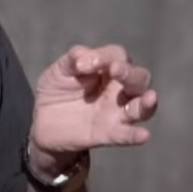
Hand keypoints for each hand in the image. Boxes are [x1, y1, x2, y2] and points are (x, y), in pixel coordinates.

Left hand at [29, 44, 158, 172]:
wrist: (42, 122)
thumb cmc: (57, 90)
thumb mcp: (60, 69)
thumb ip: (74, 59)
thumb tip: (85, 60)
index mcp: (108, 69)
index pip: (118, 56)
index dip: (104, 56)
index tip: (82, 65)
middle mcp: (119, 90)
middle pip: (139, 79)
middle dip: (131, 74)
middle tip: (116, 71)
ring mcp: (115, 113)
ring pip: (140, 107)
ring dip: (147, 103)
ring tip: (150, 98)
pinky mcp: (107, 134)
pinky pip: (125, 134)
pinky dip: (134, 135)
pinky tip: (144, 135)